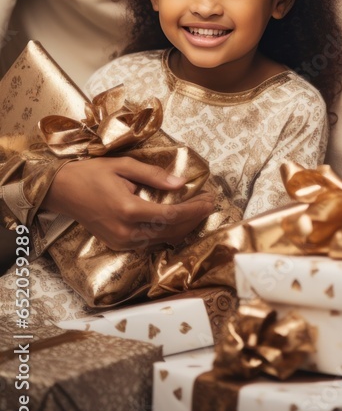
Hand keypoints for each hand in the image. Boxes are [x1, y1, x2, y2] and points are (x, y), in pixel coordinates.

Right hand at [44, 158, 213, 249]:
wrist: (63, 191)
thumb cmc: (91, 174)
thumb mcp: (123, 166)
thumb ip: (153, 176)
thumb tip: (180, 183)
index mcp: (128, 210)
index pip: (171, 215)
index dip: (193, 209)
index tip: (208, 199)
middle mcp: (126, 231)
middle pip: (170, 230)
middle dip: (193, 217)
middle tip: (209, 203)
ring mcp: (122, 242)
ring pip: (162, 238)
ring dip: (183, 226)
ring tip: (198, 209)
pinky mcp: (118, 245)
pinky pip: (150, 241)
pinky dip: (168, 231)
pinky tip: (178, 219)